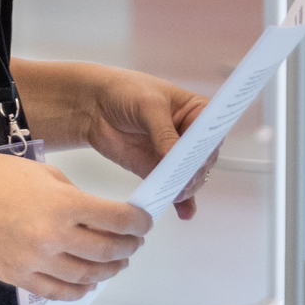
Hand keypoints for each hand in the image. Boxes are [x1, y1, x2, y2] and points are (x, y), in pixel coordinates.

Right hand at [0, 153, 149, 300]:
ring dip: (109, 270)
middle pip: (109, 251)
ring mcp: (34, 261)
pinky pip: (60, 292)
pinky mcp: (18, 278)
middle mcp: (51, 236)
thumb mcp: (42, 174)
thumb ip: (74, 196)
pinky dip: (80, 289)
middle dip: (129, 246)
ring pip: (89, 276)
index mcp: (61, 204)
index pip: (117, 219)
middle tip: (133, 242)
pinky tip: (87, 281)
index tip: (143, 222)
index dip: (138, 222)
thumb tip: (99, 215)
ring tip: (114, 262)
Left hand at [75, 68, 211, 220]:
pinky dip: (179, 201)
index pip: (211, 133)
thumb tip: (175, 158)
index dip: (207, 147)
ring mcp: (174, 154)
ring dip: (186, 187)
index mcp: (197, 111)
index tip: (198, 158)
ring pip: (190, 177)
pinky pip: (173, 189)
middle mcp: (190, 135)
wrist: (93, 105)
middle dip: (194, 170)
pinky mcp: (157, 169)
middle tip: (183, 178)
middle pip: (203, 160)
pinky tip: (183, 212)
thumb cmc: (124, 92)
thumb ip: (163, 132)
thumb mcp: (147, 105)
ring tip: (176, 192)